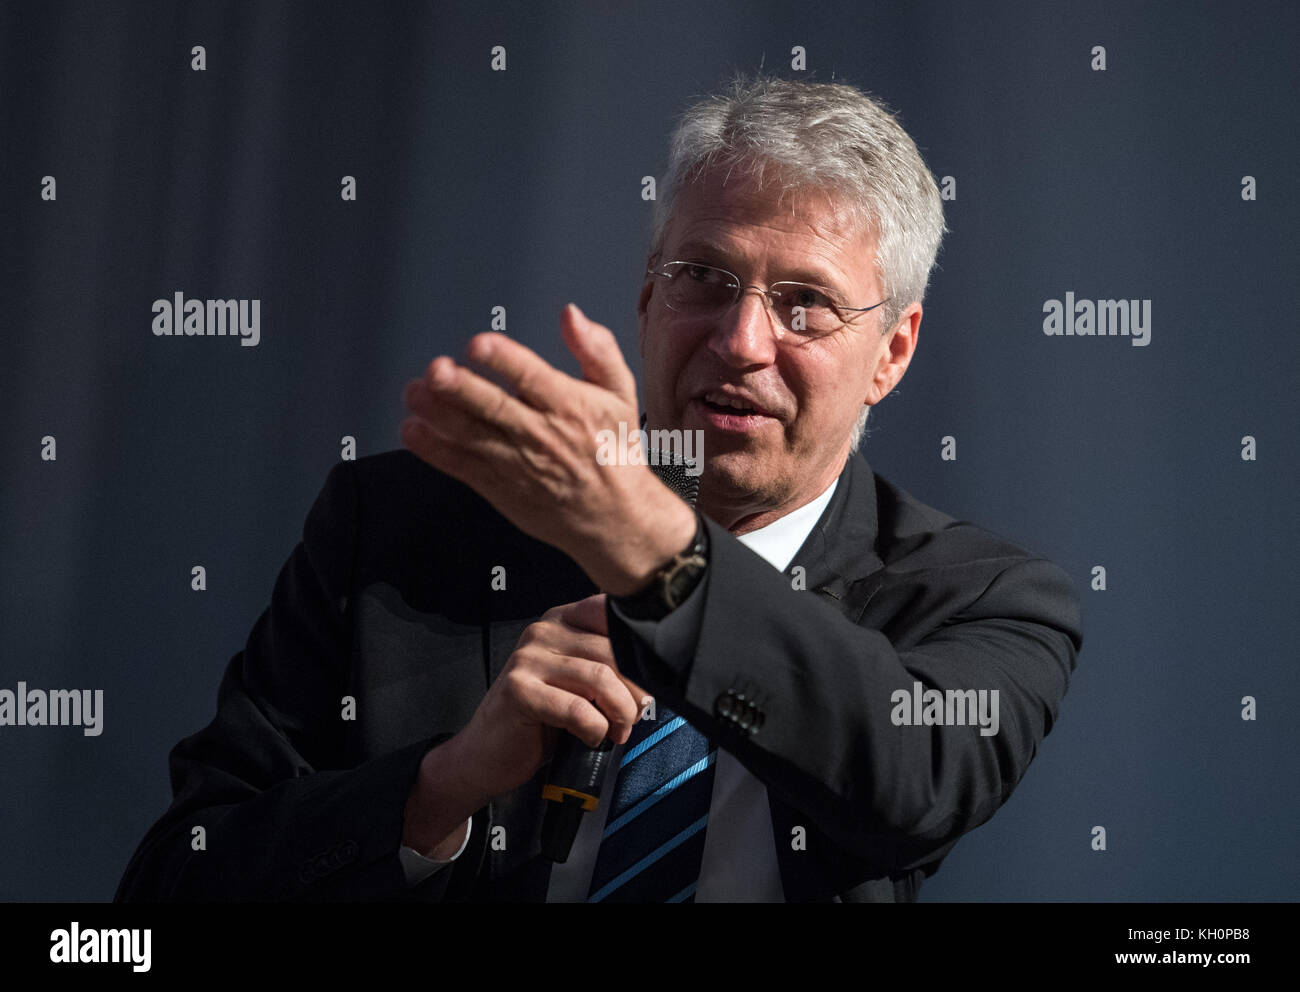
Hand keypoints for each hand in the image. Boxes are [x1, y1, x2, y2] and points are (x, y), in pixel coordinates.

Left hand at [399, 304, 695, 595]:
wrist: (613, 516)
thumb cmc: (613, 450)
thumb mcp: (620, 393)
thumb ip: (596, 349)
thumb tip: (571, 315)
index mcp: (569, 406)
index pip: (533, 378)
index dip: (504, 360)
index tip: (479, 345)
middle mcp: (540, 434)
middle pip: (493, 408)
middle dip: (460, 388)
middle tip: (437, 370)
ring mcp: (516, 463)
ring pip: (469, 436)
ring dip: (436, 414)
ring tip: (415, 392)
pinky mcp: (498, 485)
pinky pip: (459, 465)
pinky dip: (432, 449)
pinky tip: (413, 429)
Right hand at [403, 594, 648, 854]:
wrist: (485, 756)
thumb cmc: (539, 721)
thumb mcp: (577, 682)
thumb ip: (607, 664)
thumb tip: (659, 671)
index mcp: (560, 620)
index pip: (612, 614)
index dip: (641, 647)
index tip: (655, 678)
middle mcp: (543, 632)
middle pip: (613, 649)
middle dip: (636, 690)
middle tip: (636, 716)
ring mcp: (527, 659)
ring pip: (600, 677)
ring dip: (620, 712)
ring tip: (618, 731)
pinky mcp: (518, 690)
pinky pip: (577, 709)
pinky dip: (595, 729)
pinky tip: (592, 738)